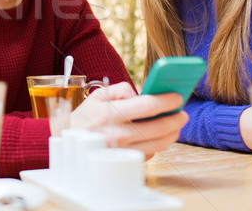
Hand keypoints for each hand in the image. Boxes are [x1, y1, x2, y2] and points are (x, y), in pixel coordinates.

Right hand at [71, 82, 188, 158]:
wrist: (68, 142)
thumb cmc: (85, 117)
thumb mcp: (97, 96)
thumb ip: (120, 89)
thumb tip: (141, 94)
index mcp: (110, 114)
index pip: (146, 106)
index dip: (166, 100)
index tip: (177, 97)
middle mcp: (117, 134)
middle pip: (158, 127)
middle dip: (175, 119)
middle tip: (183, 113)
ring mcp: (122, 151)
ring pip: (158, 144)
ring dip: (172, 134)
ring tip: (176, 124)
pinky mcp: (124, 163)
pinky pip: (149, 153)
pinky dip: (158, 144)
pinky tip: (159, 135)